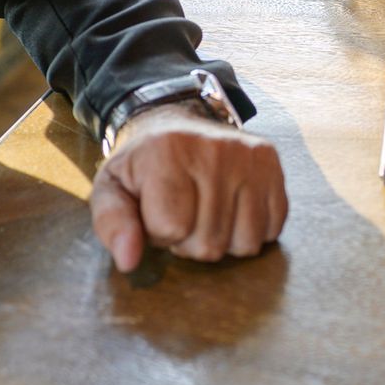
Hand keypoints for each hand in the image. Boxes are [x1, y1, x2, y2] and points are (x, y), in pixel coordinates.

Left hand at [88, 105, 287, 271]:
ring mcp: (248, 156)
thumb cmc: (143, 165)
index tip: (156, 211)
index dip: (160, 233)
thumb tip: (128, 260)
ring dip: (223, 240)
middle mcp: (214, 150)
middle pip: (210, 243)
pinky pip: (272, 229)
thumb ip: (112, 224)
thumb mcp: (112, 189)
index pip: (172, 228)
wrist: (174, 123)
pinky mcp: (271, 162)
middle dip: (191, 241)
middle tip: (183, 213)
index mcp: (167, 152)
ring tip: (206, 212)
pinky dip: (251, 230)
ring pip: (244, 243)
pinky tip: (232, 208)